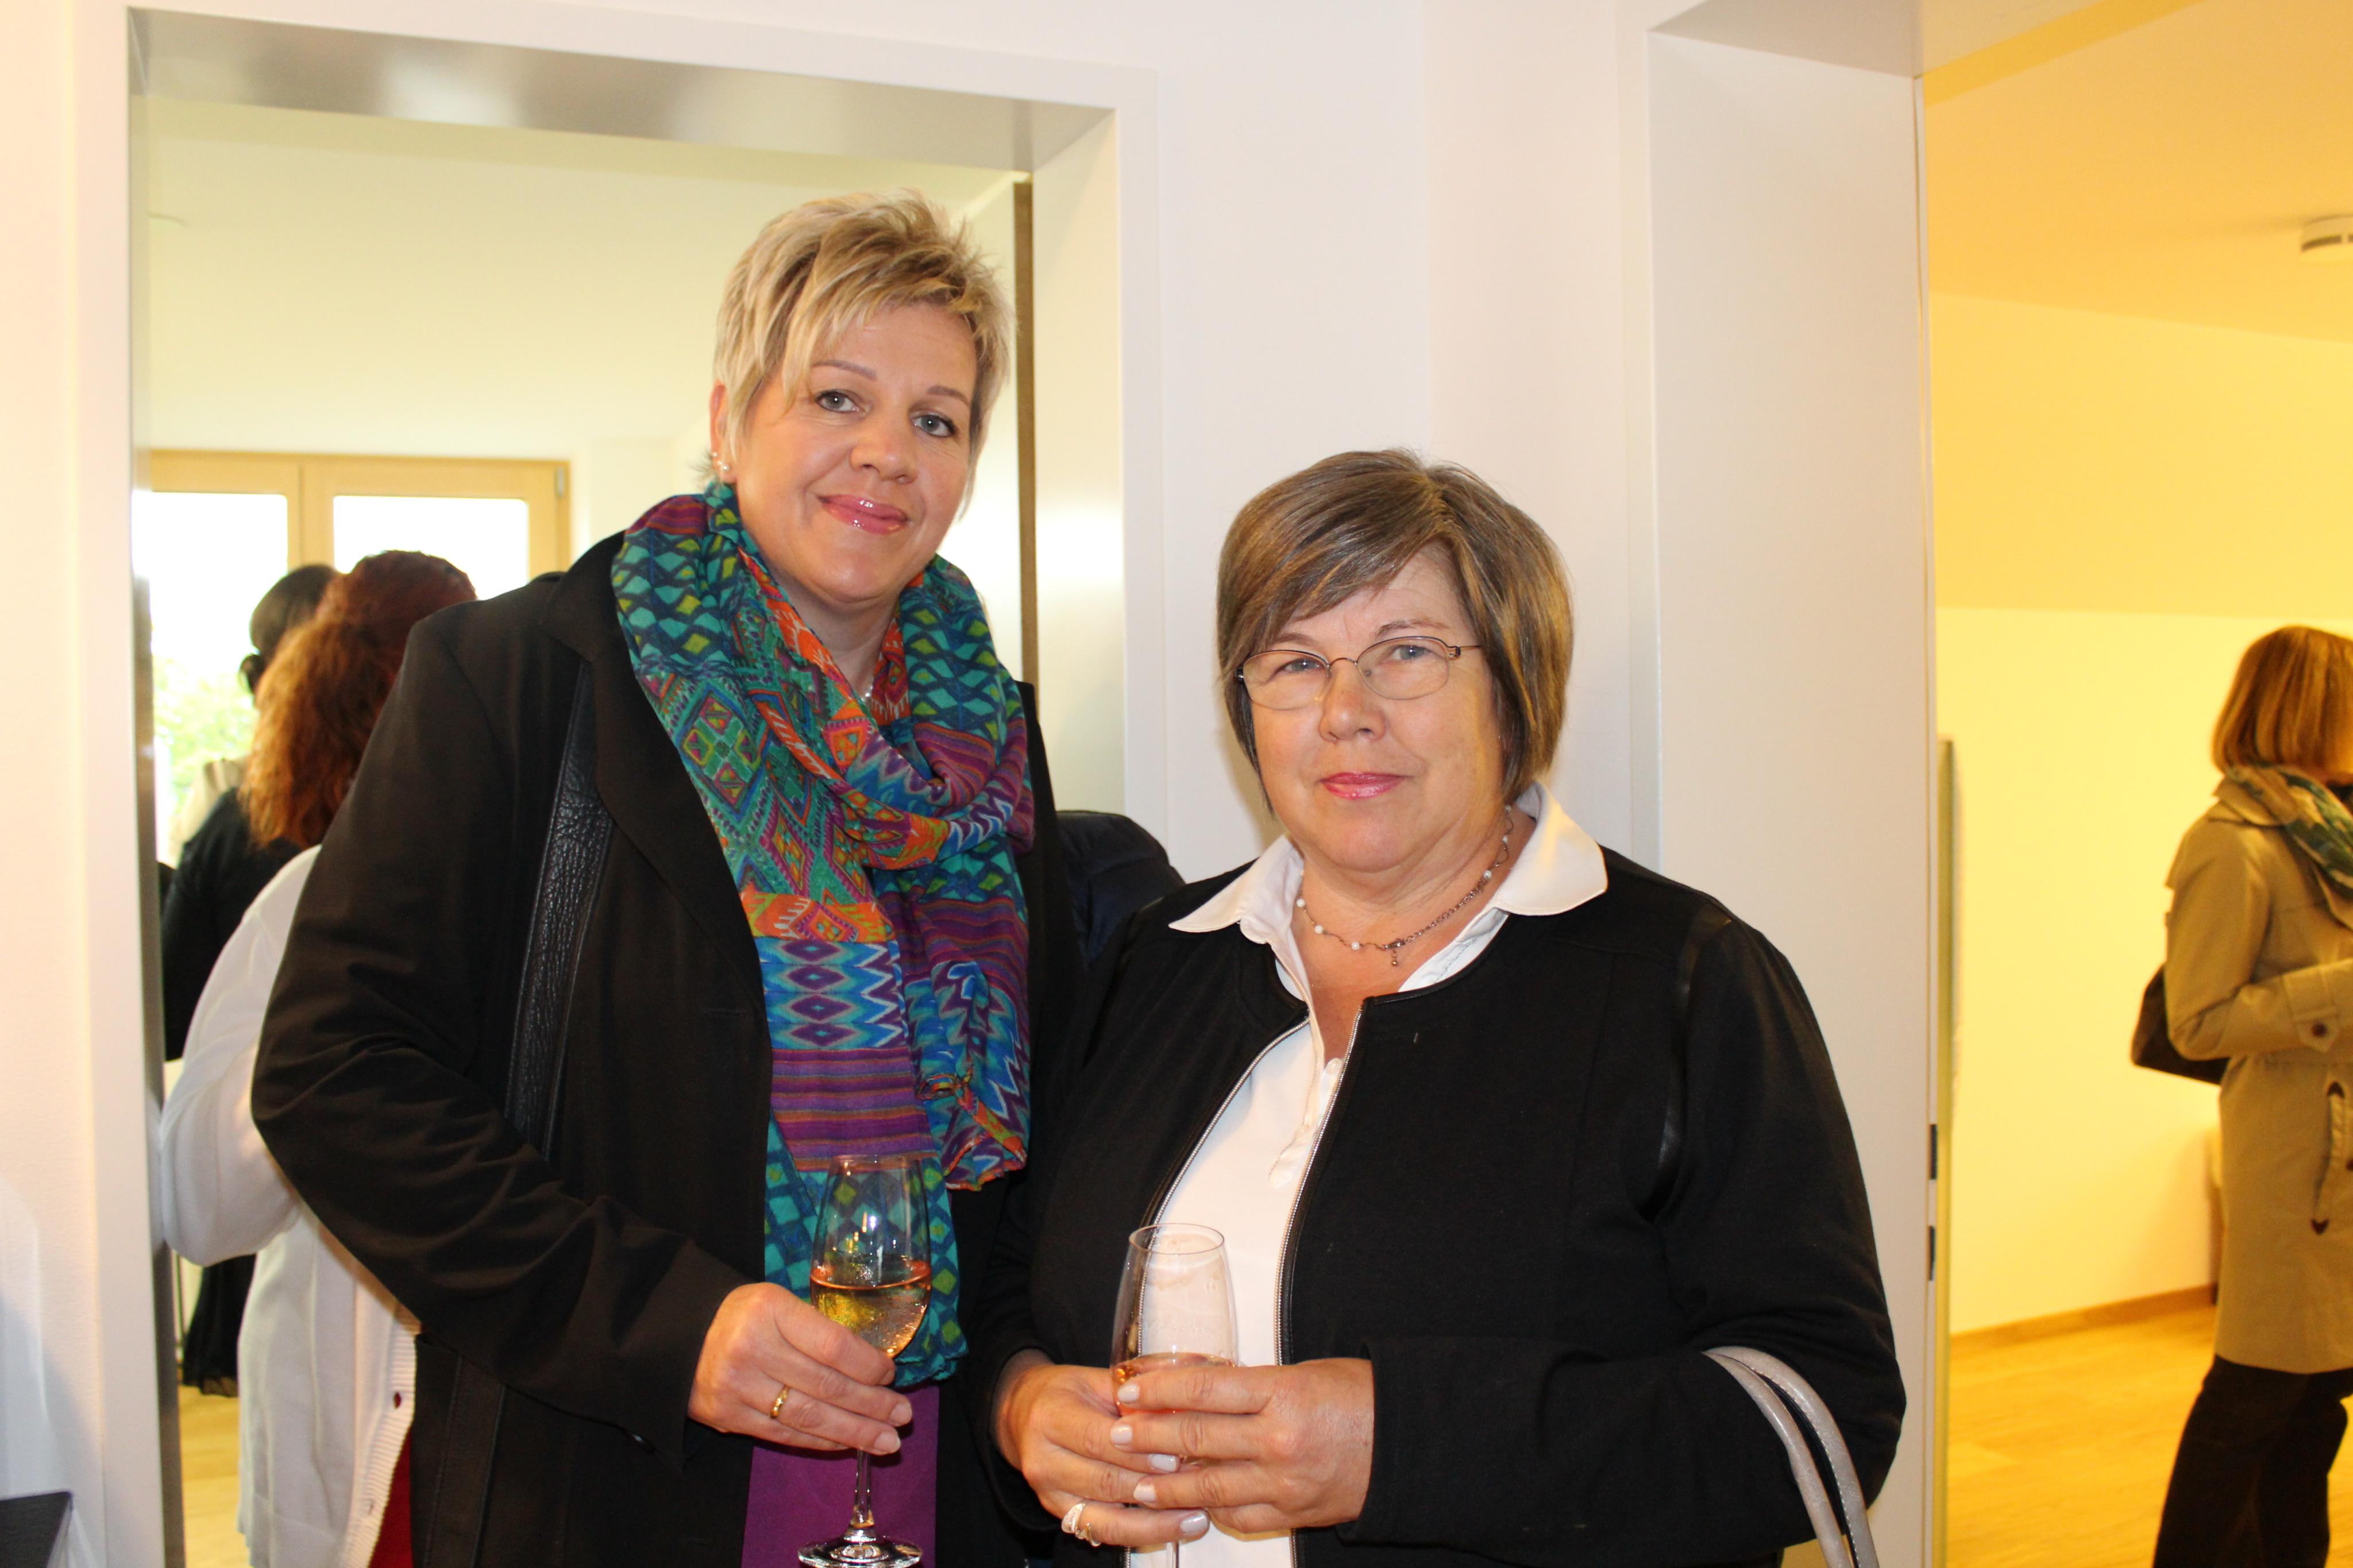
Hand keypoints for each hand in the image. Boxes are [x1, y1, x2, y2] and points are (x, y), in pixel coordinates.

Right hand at [689, 1282, 911, 1454]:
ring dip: (854, 1432)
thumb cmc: (742, 1316)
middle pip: (825, 1385)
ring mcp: (737, 1387)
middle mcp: (752, 1349)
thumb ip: (816, 1329)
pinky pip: (784, 1434)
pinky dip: (820, 1441)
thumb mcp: (777, 1302)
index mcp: (770, 1310)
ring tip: (888, 1441)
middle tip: (903, 1415)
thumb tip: (873, 1365)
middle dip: (871, 1404)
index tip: (891, 1375)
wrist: (677, 1338)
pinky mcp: (727, 1418)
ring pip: (809, 1417)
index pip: (832, 1344)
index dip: (868, 1365)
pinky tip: (847, 1443)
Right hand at [994, 1351, 1210, 1548]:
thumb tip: (1183, 1399)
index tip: (1176, 1458)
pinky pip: (1103, 1532)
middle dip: (1153, 1488)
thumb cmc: (1067, 1393)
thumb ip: (1133, 1393)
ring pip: (1105, 1517)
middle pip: (1103, 1481)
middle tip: (1198, 1487)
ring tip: (1195, 1517)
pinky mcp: (1059, 1515)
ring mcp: (1049, 1493)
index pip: (1097, 1440)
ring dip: (1154, 1521)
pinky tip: (1172, 1529)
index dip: (1138, 1453)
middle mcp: (1043, 1460)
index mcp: (1050, 1417)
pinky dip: (1140, 1534)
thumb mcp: (1095, 1379)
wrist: (1022, 1415)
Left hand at [1111, 1358, 1373, 1533]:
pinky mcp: (1293, 1512)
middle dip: (1149, 1437)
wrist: (1410, 1444)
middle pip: (1196, 1438)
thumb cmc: (1363, 1398)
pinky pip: (1239, 1515)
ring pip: (1209, 1486)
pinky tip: (1188, 1504)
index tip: (1131, 1390)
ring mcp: (1284, 1482)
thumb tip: (1200, 1393)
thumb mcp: (1305, 1373)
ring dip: (1167, 1484)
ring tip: (1138, 1480)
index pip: (1204, 1388)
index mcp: (1283, 1393)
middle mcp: (1279, 1440)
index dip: (1160, 1390)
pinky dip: (1210, 1509)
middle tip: (1117, 1433)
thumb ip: (1254, 1386)